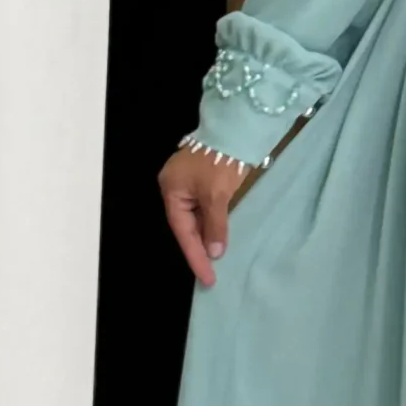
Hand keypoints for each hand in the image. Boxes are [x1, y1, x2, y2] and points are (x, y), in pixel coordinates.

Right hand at [158, 145, 255, 286]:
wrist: (234, 126)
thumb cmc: (221, 159)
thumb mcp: (218, 195)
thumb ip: (215, 225)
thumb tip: (214, 253)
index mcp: (171, 190)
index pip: (182, 231)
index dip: (195, 256)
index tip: (207, 278)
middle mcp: (174, 187)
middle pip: (185, 225)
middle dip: (198, 249)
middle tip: (210, 275)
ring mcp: (187, 182)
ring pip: (194, 217)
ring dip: (205, 237)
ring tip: (215, 262)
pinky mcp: (201, 179)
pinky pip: (202, 208)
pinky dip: (210, 223)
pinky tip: (217, 237)